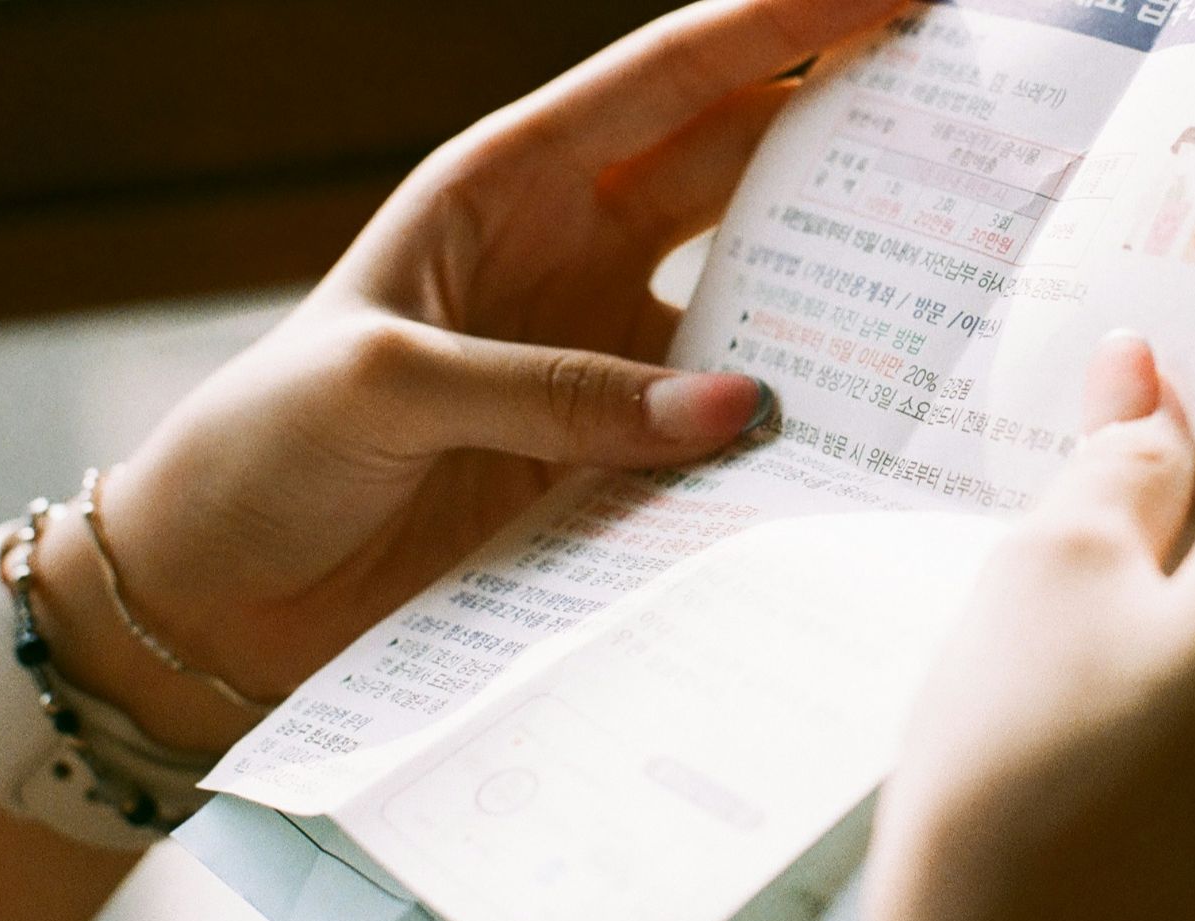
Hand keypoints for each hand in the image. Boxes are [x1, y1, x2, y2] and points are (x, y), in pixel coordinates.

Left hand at [30, 0, 900, 751]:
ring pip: (753, 291)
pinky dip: (788, 420)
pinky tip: (856, 429)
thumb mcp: (394, 386)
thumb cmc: (268, 448)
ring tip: (950, 284)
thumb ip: (561, 390)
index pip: (677, 76)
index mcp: (509, 183)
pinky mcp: (614, 448)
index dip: (791, 22)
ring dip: (839, 284)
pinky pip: (721, 417)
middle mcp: (573, 251)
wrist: (221, 590)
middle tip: (973, 127)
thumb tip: (738, 407)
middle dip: (852, 129)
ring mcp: (604, 351)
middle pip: (741, 163)